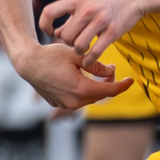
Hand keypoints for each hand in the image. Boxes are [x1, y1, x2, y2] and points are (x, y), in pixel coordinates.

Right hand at [13, 41, 131, 112]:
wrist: (27, 63)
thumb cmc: (51, 55)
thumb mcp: (76, 55)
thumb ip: (96, 65)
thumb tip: (110, 71)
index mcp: (81, 89)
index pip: (110, 91)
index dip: (123, 85)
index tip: (131, 80)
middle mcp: (74, 101)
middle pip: (100, 95)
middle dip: (109, 83)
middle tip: (110, 67)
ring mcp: (65, 104)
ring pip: (89, 98)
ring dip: (96, 87)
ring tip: (96, 71)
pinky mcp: (58, 103)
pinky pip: (77, 99)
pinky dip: (83, 90)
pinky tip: (81, 77)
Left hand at [40, 0, 150, 61]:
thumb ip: (71, 15)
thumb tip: (56, 33)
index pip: (50, 12)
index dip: (45, 25)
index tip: (51, 32)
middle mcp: (87, 9)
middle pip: (66, 36)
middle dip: (67, 43)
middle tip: (73, 43)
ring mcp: (100, 21)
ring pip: (79, 46)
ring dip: (79, 51)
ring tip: (83, 49)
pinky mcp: (113, 32)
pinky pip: (95, 52)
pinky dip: (90, 59)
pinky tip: (89, 59)